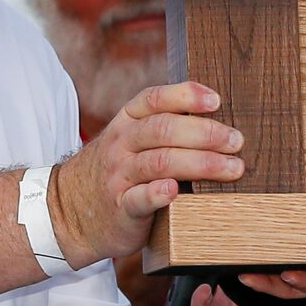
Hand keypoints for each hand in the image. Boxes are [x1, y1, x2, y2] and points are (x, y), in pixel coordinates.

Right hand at [49, 81, 244, 265]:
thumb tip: (220, 119)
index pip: (155, 99)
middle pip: (164, 129)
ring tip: (231, 168)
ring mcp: (119, 176)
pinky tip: (175, 191)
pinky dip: (158, 194)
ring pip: (160, 162)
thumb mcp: (131, 140)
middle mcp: (122, 144)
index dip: (186, 95)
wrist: (69, 211)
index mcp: (127, 121)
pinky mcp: (120, 208)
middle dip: (205, 133)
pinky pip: (139, 198)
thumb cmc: (118, 170)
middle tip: (236, 141)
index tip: (216, 101)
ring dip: (200, 163)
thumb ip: (165, 127)